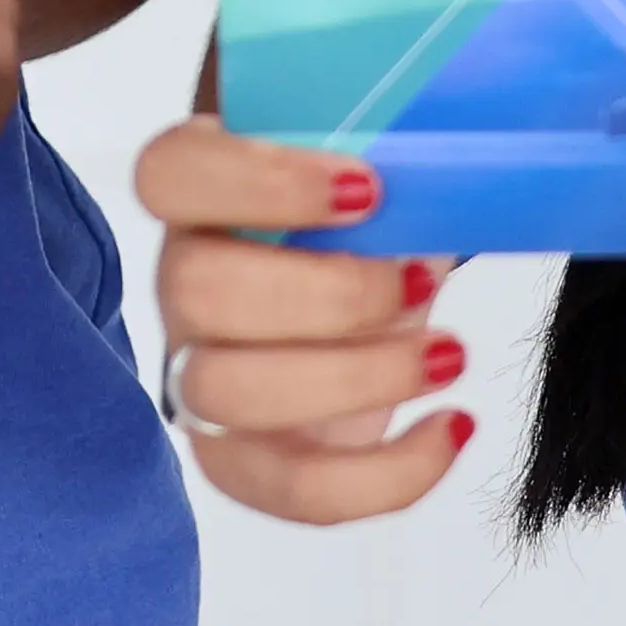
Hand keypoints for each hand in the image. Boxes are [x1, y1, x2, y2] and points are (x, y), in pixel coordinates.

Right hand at [131, 120, 474, 523]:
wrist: (367, 295)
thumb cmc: (367, 220)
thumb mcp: (377, 158)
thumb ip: (394, 133)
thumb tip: (455, 153)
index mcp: (200, 189)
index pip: (170, 172)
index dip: (260, 180)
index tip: (368, 188)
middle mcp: (182, 281)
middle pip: (196, 290)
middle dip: (328, 293)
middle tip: (418, 280)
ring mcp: (201, 375)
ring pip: (227, 395)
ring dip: (358, 378)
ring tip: (449, 354)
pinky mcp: (246, 460)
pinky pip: (293, 491)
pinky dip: (387, 474)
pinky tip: (454, 425)